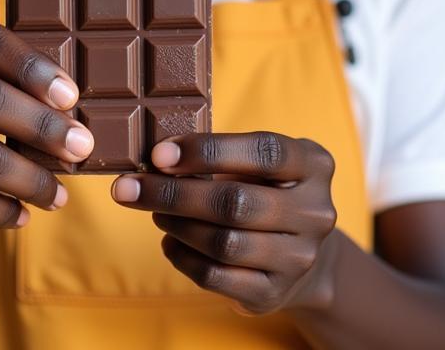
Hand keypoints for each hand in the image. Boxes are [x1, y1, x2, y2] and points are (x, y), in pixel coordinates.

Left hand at [111, 132, 337, 314]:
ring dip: (176, 224)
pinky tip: (169, 241)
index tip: (159, 154)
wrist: (304, 252)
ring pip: (223, 242)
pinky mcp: (273, 293)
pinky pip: (216, 277)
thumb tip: (157, 157)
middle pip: (235, 202)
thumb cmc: (266, 189)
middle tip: (129, 187)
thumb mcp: (261, 162)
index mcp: (313, 165)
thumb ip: (221, 154)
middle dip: (173, 193)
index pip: (263, 152)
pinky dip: (182, 257)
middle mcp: (315, 213)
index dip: (208, 151)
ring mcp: (299, 258)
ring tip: (154, 211)